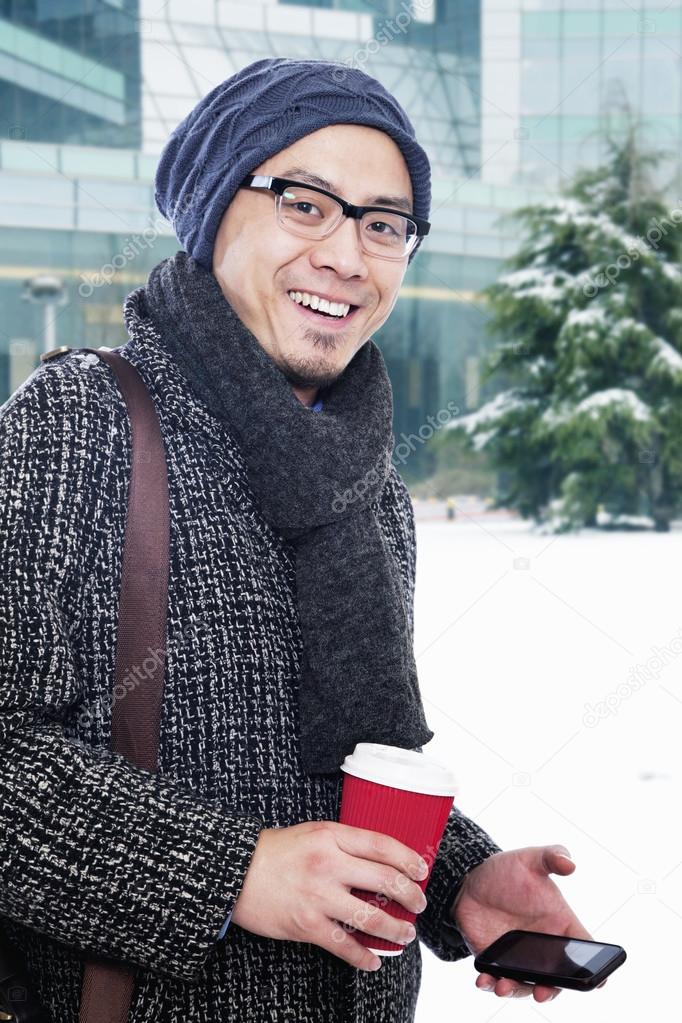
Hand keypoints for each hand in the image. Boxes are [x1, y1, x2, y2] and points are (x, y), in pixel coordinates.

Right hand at [231, 821, 428, 971]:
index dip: (408, 859)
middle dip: (410, 896)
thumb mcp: (313, 832)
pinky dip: (363, 957)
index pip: (382, 845)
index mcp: (331, 836)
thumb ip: (344, 842)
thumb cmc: (276, 850)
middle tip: (419, 904)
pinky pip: (344, 946)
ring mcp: (318, 896)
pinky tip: (373, 961)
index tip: (421, 870)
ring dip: (395, 930)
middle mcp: (329, 864)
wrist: (236, 870)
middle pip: (385, 880)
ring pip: (371, 917)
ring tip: (405, 935)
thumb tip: (380, 859)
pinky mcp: (306, 924)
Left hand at [452, 845, 603, 1002]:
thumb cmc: (509, 871)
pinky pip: (496, 979)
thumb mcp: (531, 859)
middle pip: (557, 978)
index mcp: (559, 924)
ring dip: (518, 990)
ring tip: (503, 986)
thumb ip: (552, 856)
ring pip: (526, 984)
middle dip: (551, 990)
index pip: (583, 949)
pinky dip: (491, 984)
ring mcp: (520, 957)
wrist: (471, 880)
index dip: (594, 969)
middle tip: (541, 991)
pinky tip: (484, 980)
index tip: (598, 982)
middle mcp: (543, 946)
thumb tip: (570, 864)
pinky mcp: (496, 961)